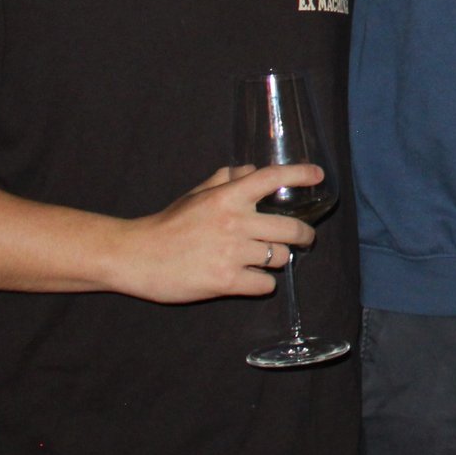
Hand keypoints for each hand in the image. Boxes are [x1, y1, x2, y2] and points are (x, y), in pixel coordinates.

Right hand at [107, 164, 321, 303]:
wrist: (136, 256)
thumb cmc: (168, 224)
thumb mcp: (196, 194)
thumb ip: (225, 180)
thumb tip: (250, 170)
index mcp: (226, 197)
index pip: (271, 178)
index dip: (300, 174)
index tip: (318, 176)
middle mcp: (234, 222)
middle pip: (291, 228)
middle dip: (305, 235)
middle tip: (306, 238)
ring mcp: (231, 253)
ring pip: (281, 258)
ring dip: (278, 260)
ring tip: (266, 260)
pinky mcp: (225, 282)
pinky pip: (265, 284)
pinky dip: (262, 283)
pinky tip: (252, 280)